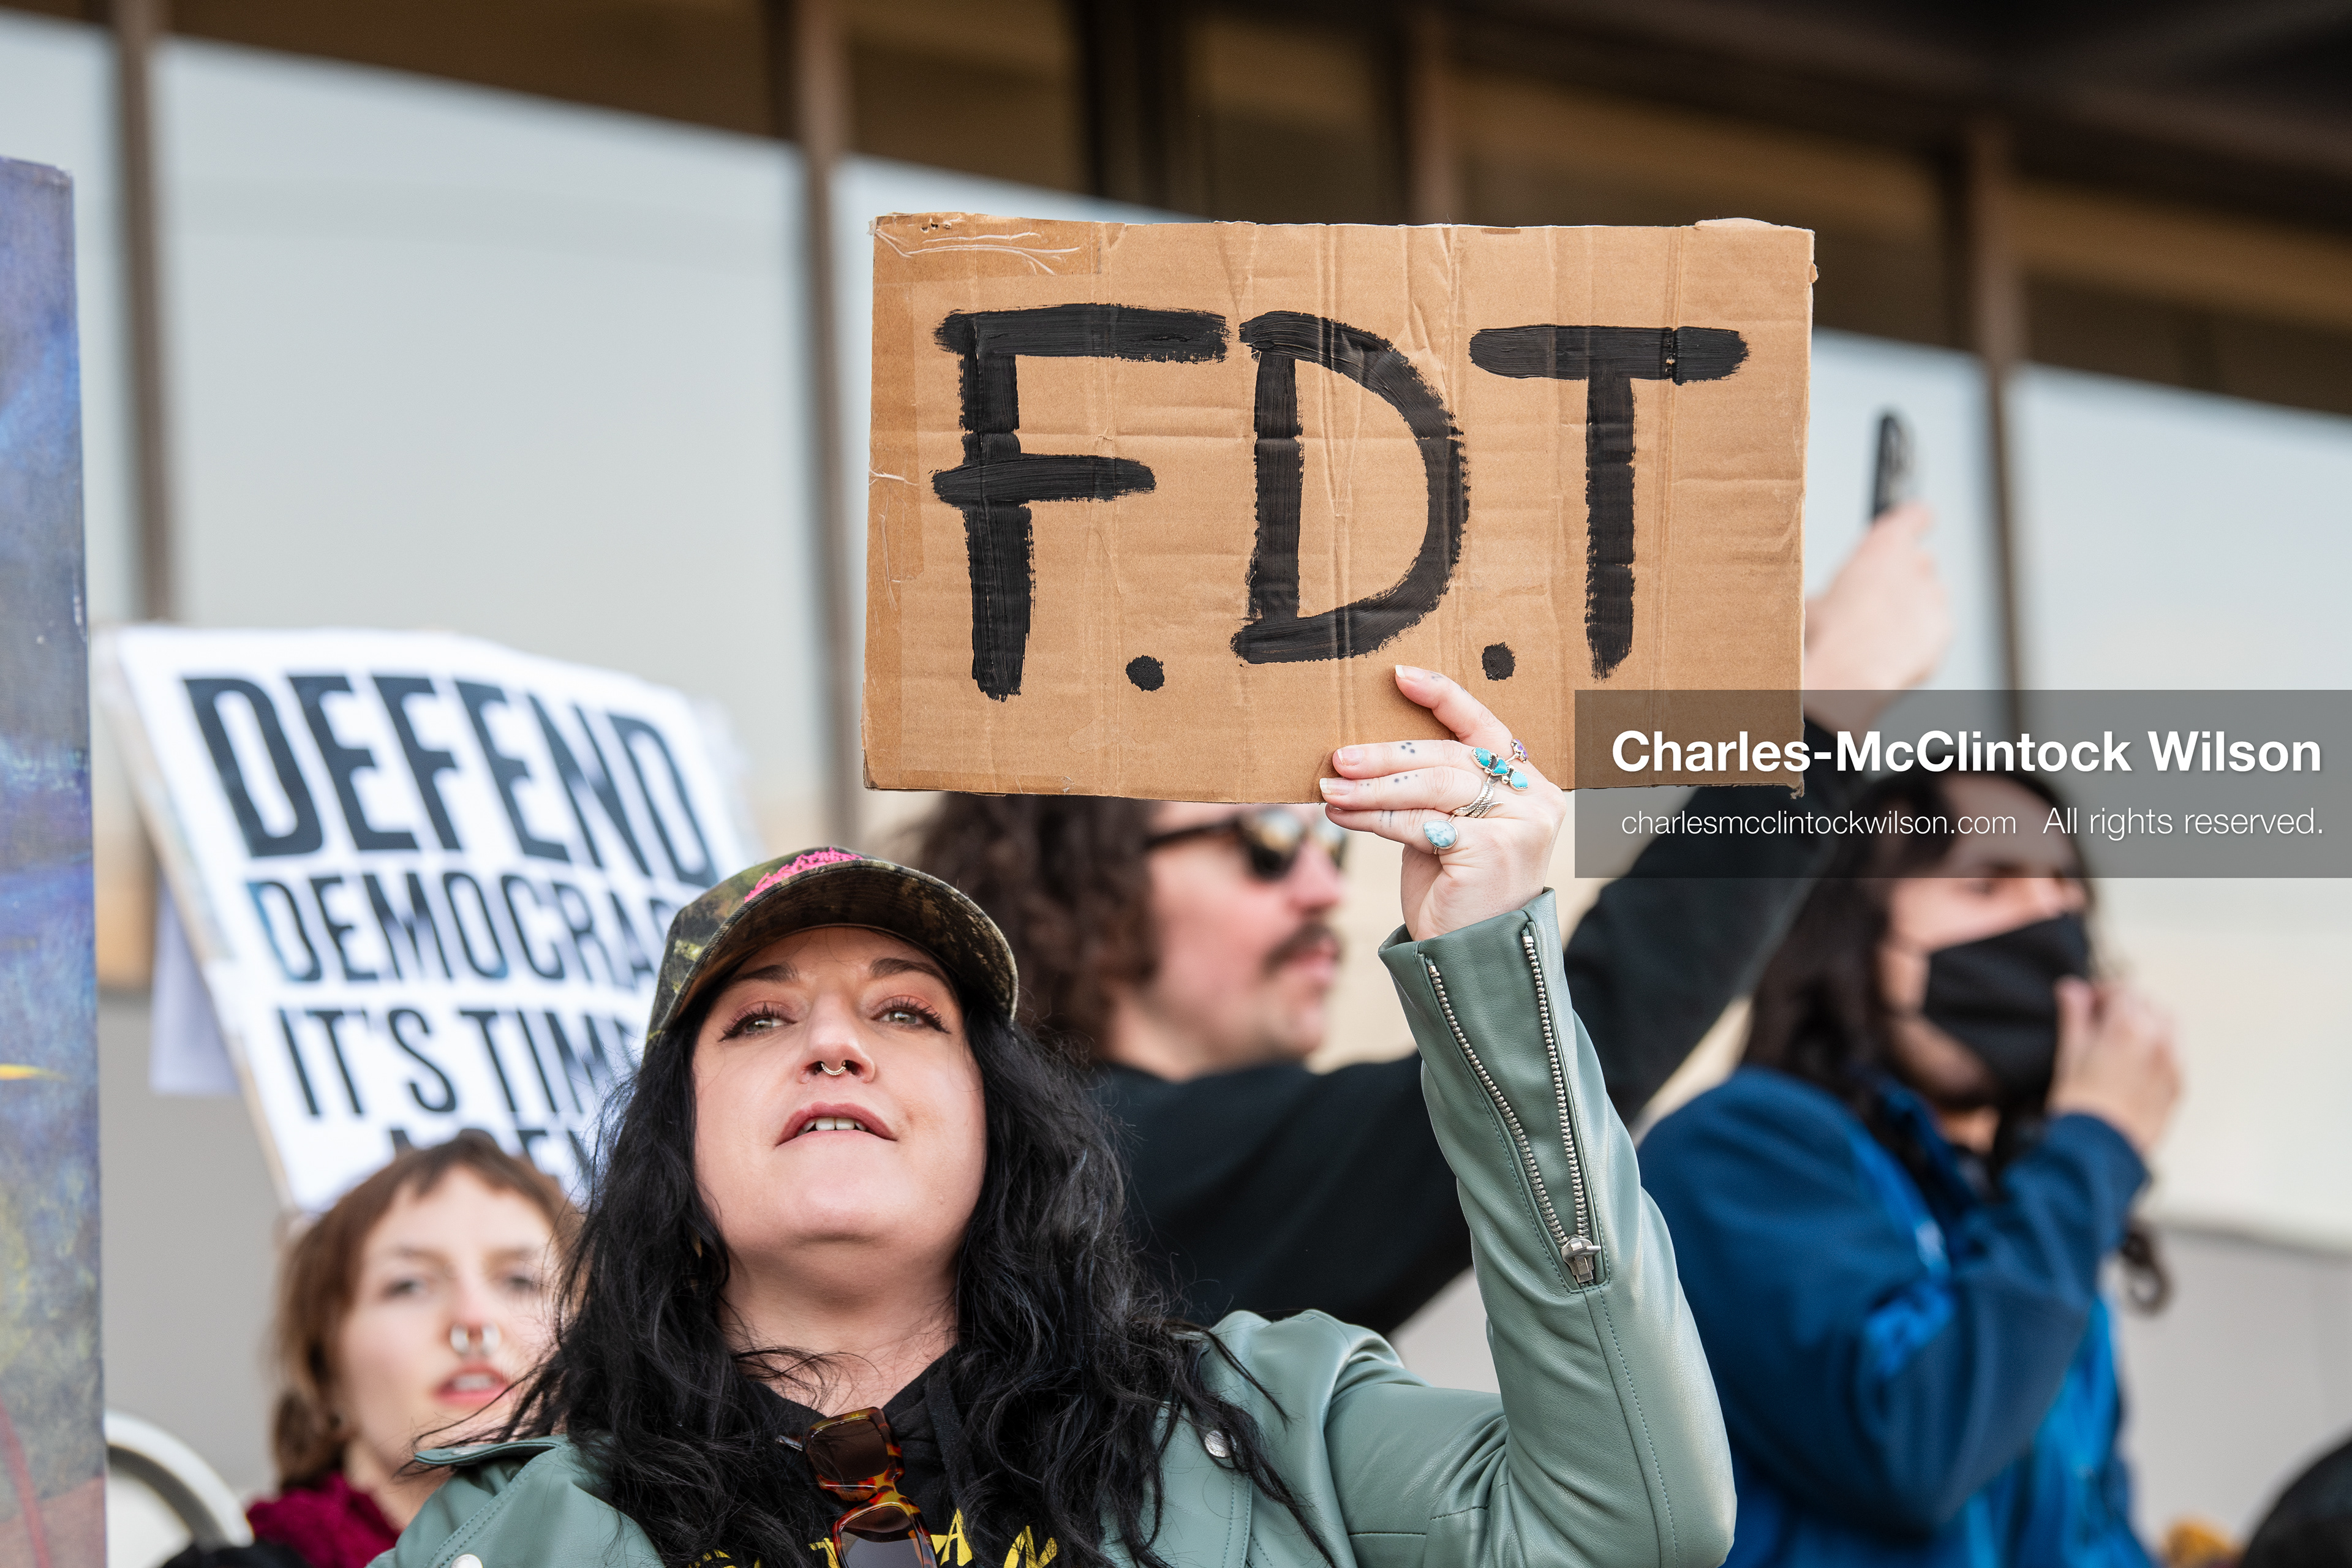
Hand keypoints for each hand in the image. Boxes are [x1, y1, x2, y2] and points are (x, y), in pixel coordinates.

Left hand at [1318, 666, 1565, 941]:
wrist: (1470, 959)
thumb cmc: (1455, 891)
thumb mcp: (1447, 828)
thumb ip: (1432, 790)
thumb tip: (1365, 754)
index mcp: (1531, 786)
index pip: (1485, 729)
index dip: (1443, 698)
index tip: (1399, 676)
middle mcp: (1534, 799)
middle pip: (1449, 758)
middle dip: (1388, 755)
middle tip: (1340, 756)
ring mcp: (1519, 825)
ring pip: (1433, 787)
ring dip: (1374, 786)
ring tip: (1331, 787)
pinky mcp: (1492, 851)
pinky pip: (1421, 823)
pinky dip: (1376, 818)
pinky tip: (1344, 817)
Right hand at [1800, 502, 1951, 732]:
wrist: (1849, 673)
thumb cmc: (1829, 635)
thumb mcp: (1813, 603)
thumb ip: (1833, 592)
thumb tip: (1822, 604)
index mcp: (1882, 548)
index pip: (1913, 517)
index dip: (1915, 519)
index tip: (1919, 518)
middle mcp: (1914, 566)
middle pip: (1920, 561)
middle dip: (1904, 576)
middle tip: (1879, 597)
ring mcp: (1932, 598)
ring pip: (1930, 593)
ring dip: (1914, 604)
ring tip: (1885, 628)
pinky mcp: (1943, 629)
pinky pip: (1936, 625)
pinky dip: (1922, 633)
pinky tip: (1896, 647)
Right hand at [2046, 978, 2180, 1155]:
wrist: (2100, 1149)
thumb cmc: (2080, 1104)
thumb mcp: (2069, 1053)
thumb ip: (2075, 1015)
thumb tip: (2073, 988)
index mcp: (2129, 1028)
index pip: (2122, 991)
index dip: (2101, 992)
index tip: (2086, 1002)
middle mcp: (2159, 1041)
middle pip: (2147, 1005)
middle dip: (2125, 1005)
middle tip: (2100, 1019)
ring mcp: (2173, 1064)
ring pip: (2166, 1025)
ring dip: (2145, 1023)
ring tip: (2120, 1040)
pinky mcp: (2178, 1085)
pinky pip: (2172, 1053)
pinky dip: (2156, 1047)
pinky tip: (2133, 1063)